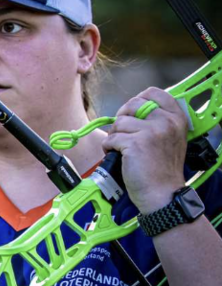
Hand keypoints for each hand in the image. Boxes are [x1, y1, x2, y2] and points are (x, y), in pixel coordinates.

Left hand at [102, 87, 187, 212]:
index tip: (133, 113)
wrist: (162, 193)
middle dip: (122, 118)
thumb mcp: (170, 138)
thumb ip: (158, 120)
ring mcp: (151, 131)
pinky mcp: (135, 143)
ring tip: (121, 149)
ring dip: (114, 135)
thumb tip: (132, 107)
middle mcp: (166, 121)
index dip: (138, 99)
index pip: (154, 92)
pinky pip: (110, 138)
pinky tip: (116, 155)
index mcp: (176, 117)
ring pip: (119, 122)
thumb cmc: (161, 168)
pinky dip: (108, 148)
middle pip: (132, 104)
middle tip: (122, 133)